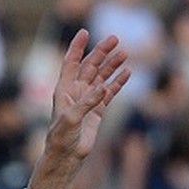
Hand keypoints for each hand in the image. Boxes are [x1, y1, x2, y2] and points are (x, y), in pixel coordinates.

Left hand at [46, 30, 129, 164]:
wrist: (67, 156)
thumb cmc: (61, 138)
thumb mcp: (71, 119)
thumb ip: (86, 103)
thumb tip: (102, 88)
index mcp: (64, 90)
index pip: (70, 63)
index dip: (76, 47)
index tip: (85, 32)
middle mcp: (76, 92)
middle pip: (90, 66)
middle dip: (101, 52)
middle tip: (115, 38)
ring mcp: (87, 100)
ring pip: (101, 77)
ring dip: (112, 65)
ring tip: (125, 53)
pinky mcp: (97, 110)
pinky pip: (109, 92)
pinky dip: (118, 82)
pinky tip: (127, 72)